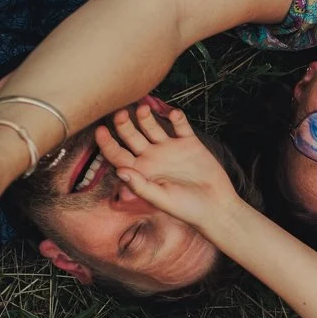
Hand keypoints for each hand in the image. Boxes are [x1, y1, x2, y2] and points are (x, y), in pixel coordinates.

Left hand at [93, 103, 239, 229]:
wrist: (216, 206)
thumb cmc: (187, 209)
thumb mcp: (161, 199)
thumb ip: (140, 186)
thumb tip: (119, 171)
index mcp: (141, 171)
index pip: (117, 154)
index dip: (106, 143)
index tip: (100, 130)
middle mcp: (152, 157)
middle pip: (131, 135)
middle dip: (123, 124)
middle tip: (120, 114)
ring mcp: (169, 148)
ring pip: (152, 126)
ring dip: (145, 116)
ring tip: (143, 109)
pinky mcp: (188, 142)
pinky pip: (180, 125)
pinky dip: (176, 117)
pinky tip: (174, 114)